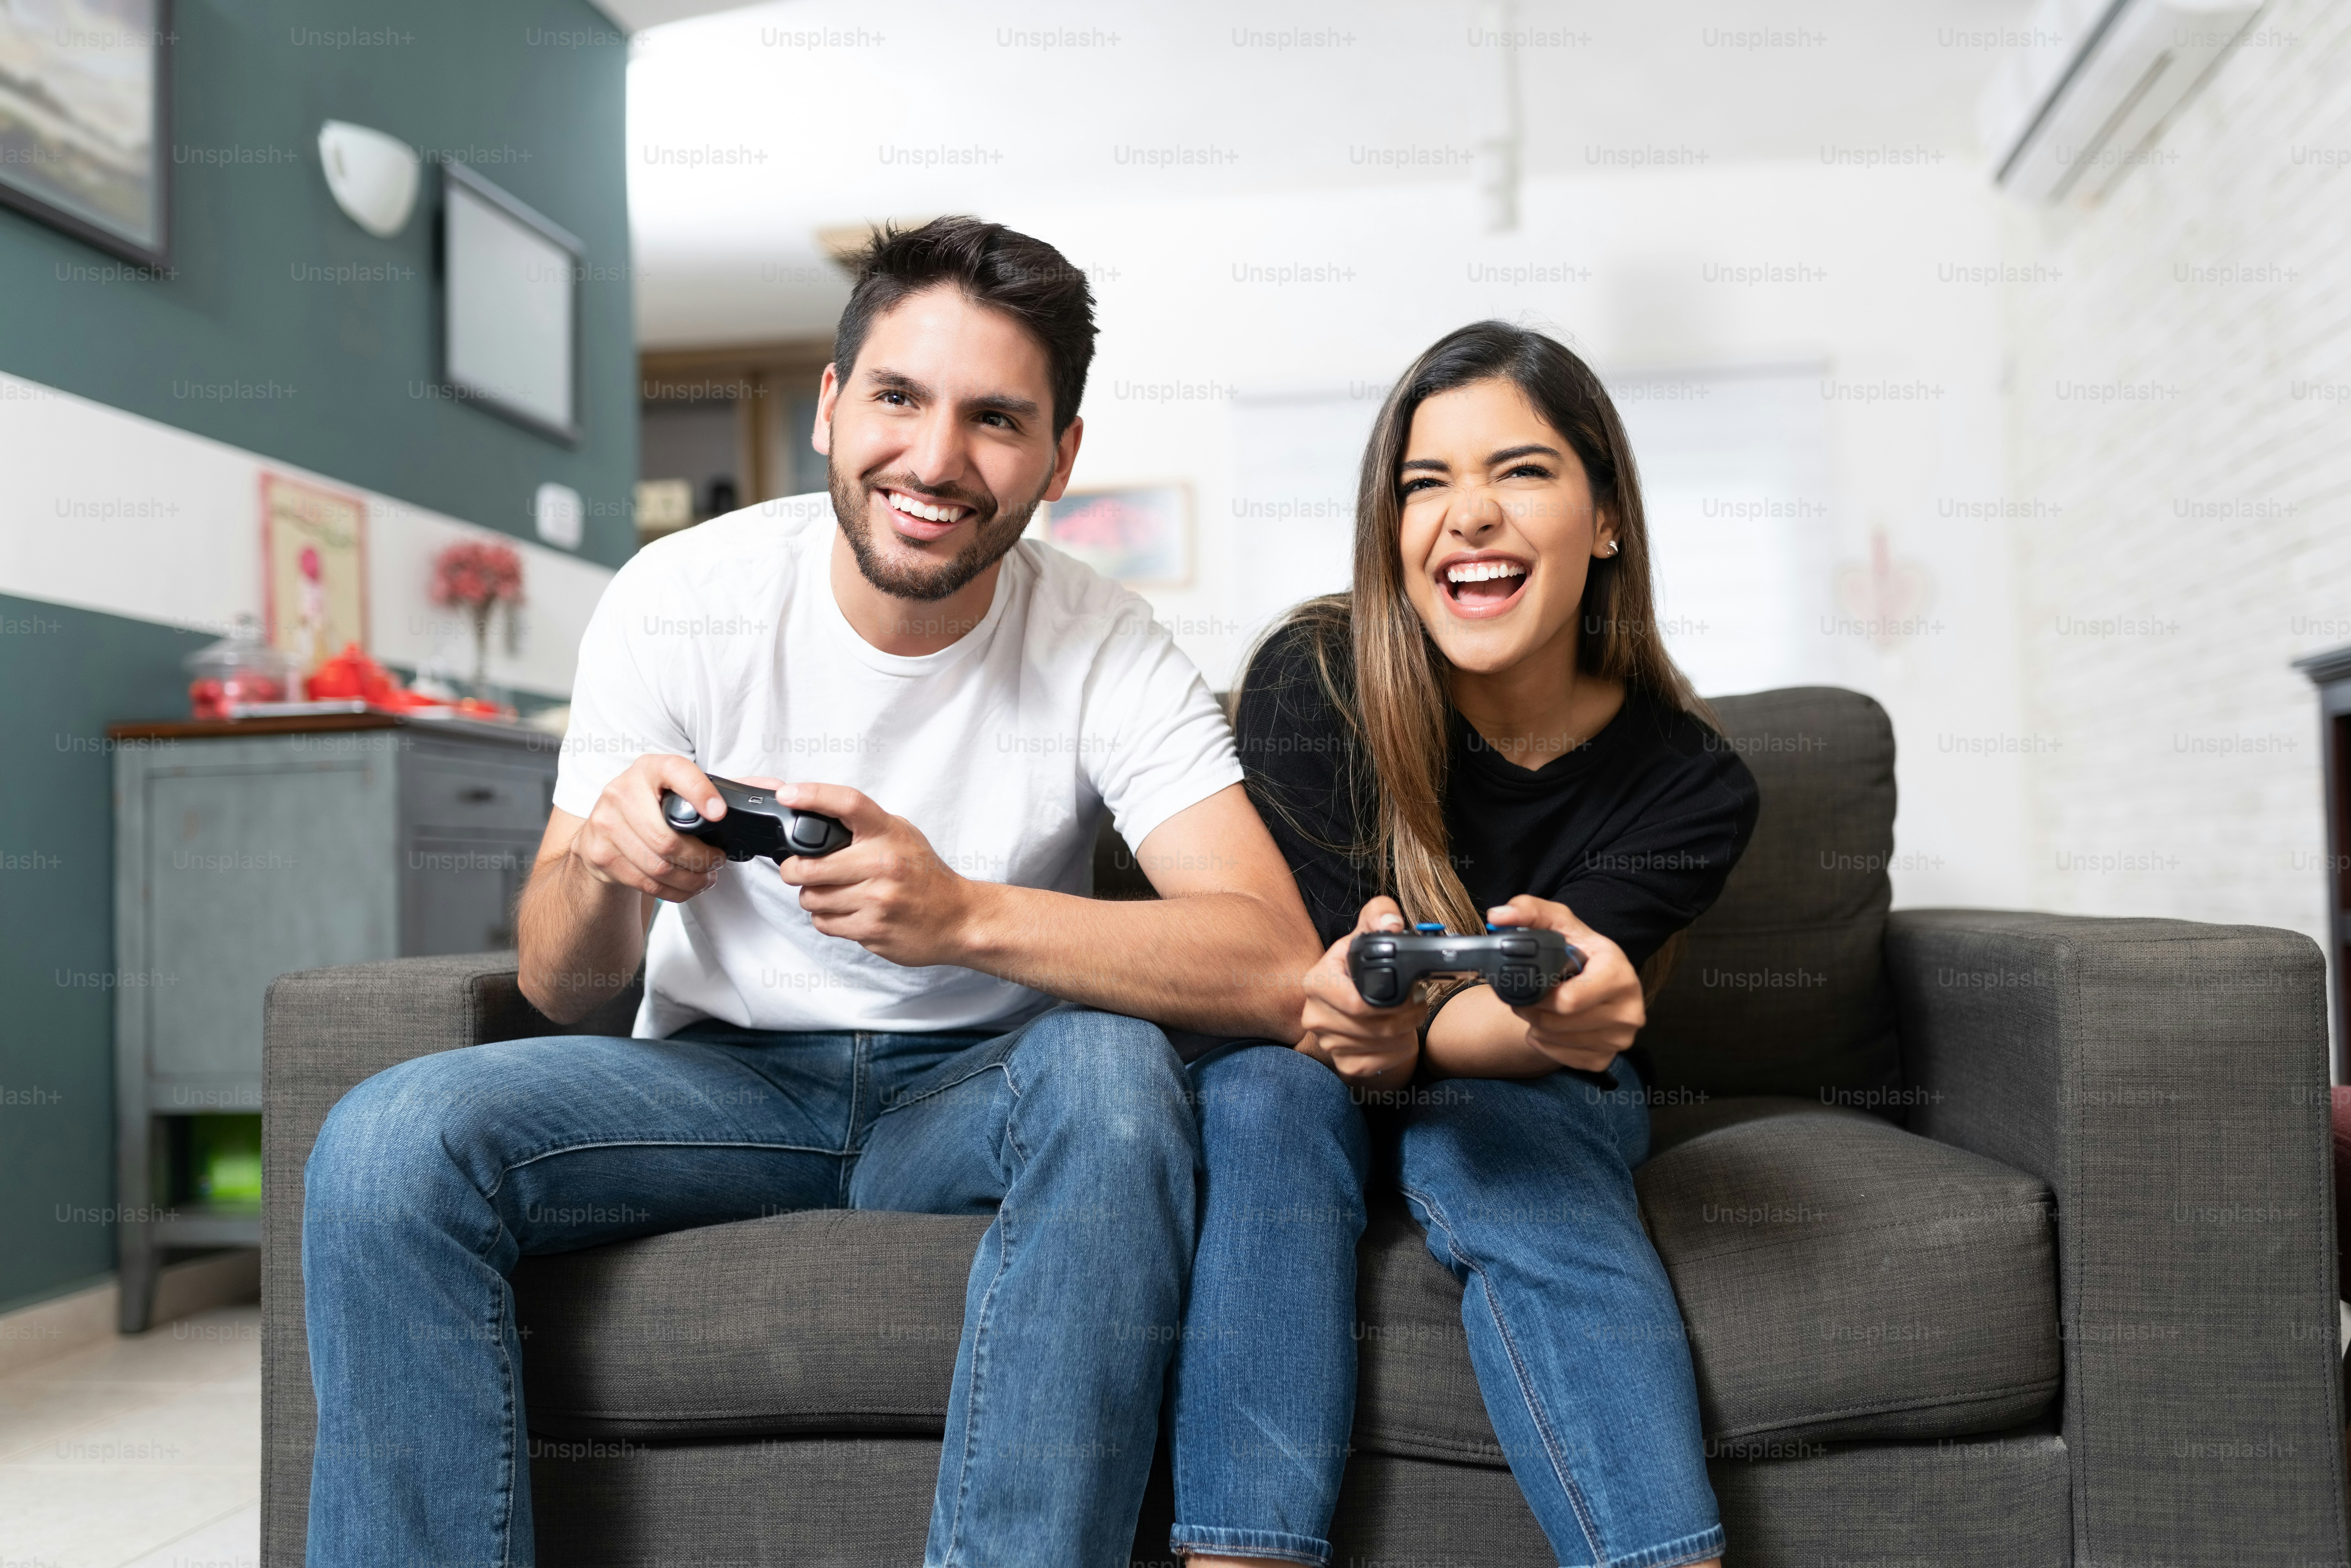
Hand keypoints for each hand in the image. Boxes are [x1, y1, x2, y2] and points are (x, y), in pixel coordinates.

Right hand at [568, 753, 729, 901]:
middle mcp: (621, 791)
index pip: (676, 772)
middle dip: (701, 858)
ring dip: (691, 879)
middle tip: (718, 861)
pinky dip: (675, 891)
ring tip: (707, 877)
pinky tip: (688, 886)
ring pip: (657, 866)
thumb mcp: (681, 790)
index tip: (721, 814)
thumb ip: (725, 788)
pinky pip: (645, 883)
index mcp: (649, 768)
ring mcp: (605, 824)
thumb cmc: (653, 808)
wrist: (600, 832)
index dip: (700, 792)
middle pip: (667, 838)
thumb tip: (774, 789)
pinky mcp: (599, 854)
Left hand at [774, 782, 980, 967]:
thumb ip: (864, 826)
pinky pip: (825, 923)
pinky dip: (827, 919)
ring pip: (812, 899)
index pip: (847, 803)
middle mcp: (882, 864)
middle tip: (798, 870)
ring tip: (833, 893)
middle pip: (809, 865)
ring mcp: (877, 899)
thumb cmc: (924, 875)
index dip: (812, 795)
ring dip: (813, 897)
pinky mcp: (872, 929)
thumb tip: (812, 812)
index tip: (787, 794)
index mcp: (889, 833)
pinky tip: (847, 912)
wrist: (958, 918)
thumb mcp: (901, 835)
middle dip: (793, 870)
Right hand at [1296, 897, 1423, 1085]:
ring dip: (1405, 1034)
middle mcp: (1314, 1015)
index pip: (1355, 1003)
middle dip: (1406, 1018)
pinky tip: (1401, 1038)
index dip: (1392, 1003)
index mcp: (1317, 982)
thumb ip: (1380, 915)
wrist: (1351, 998)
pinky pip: (1377, 1066)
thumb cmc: (1360, 964)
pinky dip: (1398, 1054)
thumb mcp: (1368, 931)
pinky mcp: (1342, 1064)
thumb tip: (1391, 924)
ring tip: (1411, 1017)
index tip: (1413, 992)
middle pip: (1372, 1028)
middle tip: (1420, 1004)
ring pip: (1378, 1048)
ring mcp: (1326, 1042)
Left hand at [1489, 894, 1643, 1072]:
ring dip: (1537, 1027)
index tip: (1529, 985)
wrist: (1594, 977)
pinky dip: (1547, 1045)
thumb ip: (1529, 911)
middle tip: (1525, 997)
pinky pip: (1564, 1058)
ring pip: (1558, 1042)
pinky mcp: (1608, 1058)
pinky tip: (1550, 1026)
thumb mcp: (1557, 922)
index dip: (1539, 996)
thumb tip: (1498, 915)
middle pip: (1559, 1023)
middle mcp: (1628, 1009)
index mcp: (1619, 973)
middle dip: (1533, 1011)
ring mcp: (1620, 1037)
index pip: (1569, 1001)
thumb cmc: (1576, 949)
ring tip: (1538, 1008)